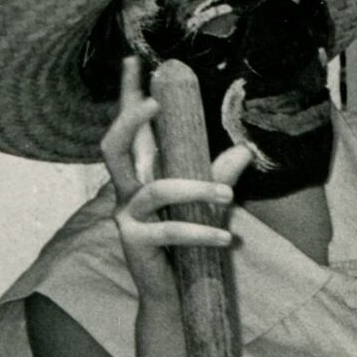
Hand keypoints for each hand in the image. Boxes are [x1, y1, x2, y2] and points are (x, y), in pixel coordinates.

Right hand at [96, 73, 242, 308]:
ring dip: (195, 187)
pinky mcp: (136, 242)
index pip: (131, 129)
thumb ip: (219, 175)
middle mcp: (128, 190)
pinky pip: (170, 230)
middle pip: (114, 145)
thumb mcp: (209, 204)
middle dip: (130, 118)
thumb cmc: (190, 245)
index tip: (134, 60)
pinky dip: (202, 230)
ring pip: (155, 189)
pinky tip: (227, 236)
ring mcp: (127, 216)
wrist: (176, 296)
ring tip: (229, 194)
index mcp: (142, 174)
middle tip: (154, 100)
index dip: (128, 94)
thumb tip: (243, 149)